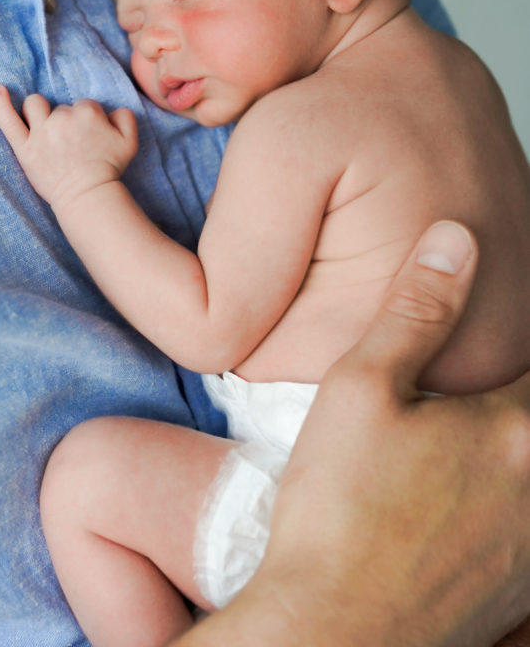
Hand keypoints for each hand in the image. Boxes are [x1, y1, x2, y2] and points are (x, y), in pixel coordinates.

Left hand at [0, 86, 137, 209]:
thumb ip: (125, 117)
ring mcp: (41, 132)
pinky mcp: (24, 147)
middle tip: (72, 146)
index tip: (88, 139)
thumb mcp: (130, 141)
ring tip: (47, 130)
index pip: (83, 105)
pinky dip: (0, 103)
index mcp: (87, 112)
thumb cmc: (110, 169)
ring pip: (35, 105)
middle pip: (60, 107)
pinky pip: (7, 119)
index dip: (87, 122)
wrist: (88, 195)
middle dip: (66, 121)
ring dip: (40, 111)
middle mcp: (62, 117)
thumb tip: (111, 111)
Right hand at [174, 221, 529, 646]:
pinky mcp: (516, 591)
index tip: (484, 354)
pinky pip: (525, 523)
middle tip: (441, 408)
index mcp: (517, 432)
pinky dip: (509, 500)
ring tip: (459, 444)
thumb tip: (456, 238)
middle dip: (509, 395)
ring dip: (511, 447)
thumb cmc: (340, 508)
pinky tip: (461, 496)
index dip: (520, 327)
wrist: (334, 633)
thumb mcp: (360, 389)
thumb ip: (414, 309)